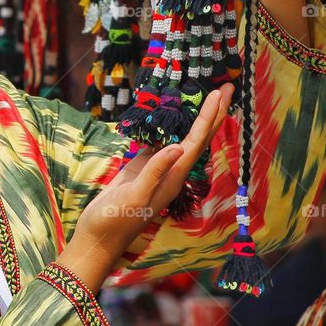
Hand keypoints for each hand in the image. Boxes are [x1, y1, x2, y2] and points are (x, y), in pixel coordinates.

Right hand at [58, 85, 233, 290]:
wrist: (98, 237)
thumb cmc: (114, 220)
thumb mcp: (135, 196)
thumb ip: (154, 171)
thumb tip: (177, 147)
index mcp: (173, 177)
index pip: (196, 141)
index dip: (208, 117)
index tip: (220, 94)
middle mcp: (171, 171)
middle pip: (198, 138)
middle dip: (213, 114)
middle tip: (227, 88)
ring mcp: (156, 169)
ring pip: (182, 139)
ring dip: (196, 119)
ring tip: (208, 98)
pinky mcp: (141, 168)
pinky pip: (161, 143)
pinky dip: (170, 127)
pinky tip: (172, 117)